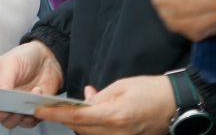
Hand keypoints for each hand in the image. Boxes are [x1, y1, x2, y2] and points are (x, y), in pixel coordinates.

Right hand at [0, 40, 63, 128]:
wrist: (48, 59)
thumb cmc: (25, 57)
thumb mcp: (10, 63)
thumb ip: (4, 80)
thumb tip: (0, 96)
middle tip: (9, 105)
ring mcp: (13, 106)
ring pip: (8, 123)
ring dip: (17, 116)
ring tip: (26, 99)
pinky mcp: (28, 111)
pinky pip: (26, 123)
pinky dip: (31, 115)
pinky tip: (36, 97)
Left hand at [35, 75, 174, 134]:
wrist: (176, 104)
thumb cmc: (151, 91)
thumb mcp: (121, 86)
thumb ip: (99, 96)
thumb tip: (83, 101)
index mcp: (115, 116)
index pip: (77, 118)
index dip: (55, 114)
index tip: (39, 110)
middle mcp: (116, 133)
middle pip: (80, 130)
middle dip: (64, 119)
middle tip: (51, 106)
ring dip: (77, 123)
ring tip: (72, 108)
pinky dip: (91, 127)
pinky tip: (92, 114)